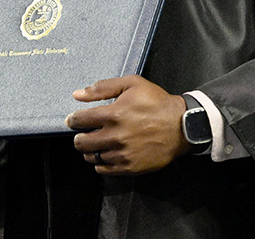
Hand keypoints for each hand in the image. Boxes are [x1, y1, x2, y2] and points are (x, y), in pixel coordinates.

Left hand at [66, 75, 188, 174]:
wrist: (181, 125)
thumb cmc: (156, 102)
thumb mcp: (133, 84)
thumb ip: (104, 88)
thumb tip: (77, 95)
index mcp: (113, 114)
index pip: (79, 120)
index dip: (73, 120)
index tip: (74, 120)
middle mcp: (114, 136)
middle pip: (81, 142)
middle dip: (80, 136)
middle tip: (86, 133)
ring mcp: (121, 154)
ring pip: (91, 157)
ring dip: (90, 150)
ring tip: (98, 143)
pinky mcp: (129, 167)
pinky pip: (103, 169)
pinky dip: (101, 162)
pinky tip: (108, 154)